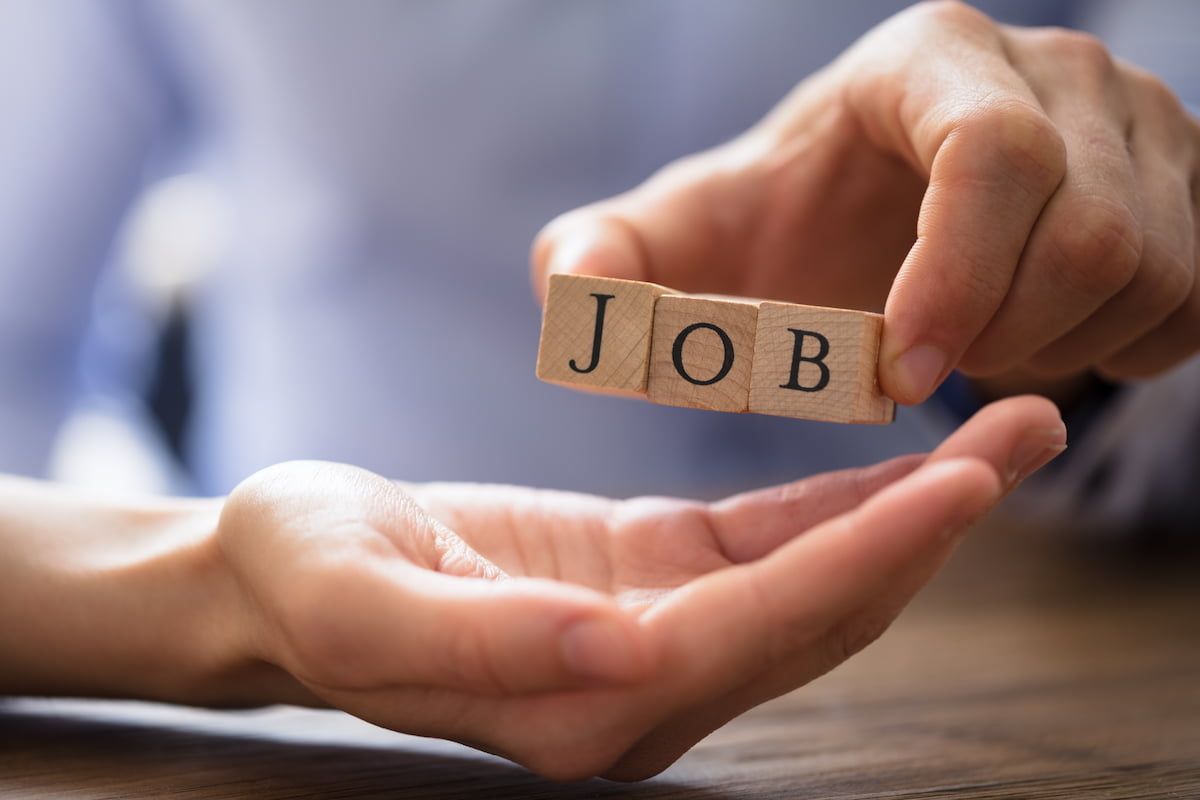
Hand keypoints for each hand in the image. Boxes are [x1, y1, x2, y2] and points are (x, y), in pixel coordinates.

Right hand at [215, 396, 1064, 779]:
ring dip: (909, 513)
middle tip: (1028, 436)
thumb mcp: (357, 596)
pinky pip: (765, 547)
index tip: (961, 486)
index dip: (863, 560)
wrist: (284, 568)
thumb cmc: (303, 577)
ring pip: (811, 582)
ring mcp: (652, 638)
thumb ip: (485, 639)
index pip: (754, 632)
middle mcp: (638, 691)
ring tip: (1004, 436)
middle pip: (815, 614)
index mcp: (577, 707)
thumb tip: (617, 650)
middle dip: (926, 530)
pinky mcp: (647, 580)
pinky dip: (842, 503)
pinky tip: (908, 462)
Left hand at [532, 1, 1199, 403]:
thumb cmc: (775, 234)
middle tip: (914, 364)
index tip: (898, 369)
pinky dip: (1117, 349)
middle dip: (992, 336)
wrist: (867, 230)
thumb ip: (602, 260)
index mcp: (930, 61)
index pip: (994, 153)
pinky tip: (1032, 338)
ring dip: (1048, 348)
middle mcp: (1056, 73)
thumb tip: (569, 295)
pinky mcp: (1188, 185)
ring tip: (966, 344)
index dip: (956, 273)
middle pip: (1086, 231)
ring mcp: (1142, 124)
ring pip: (1151, 270)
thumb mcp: (675, 245)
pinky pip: (1193, 298)